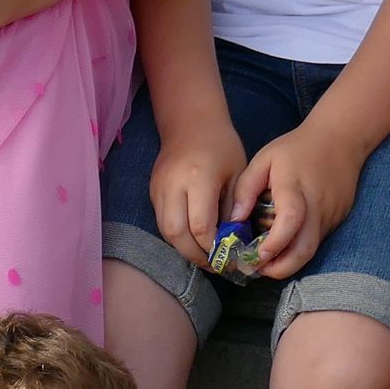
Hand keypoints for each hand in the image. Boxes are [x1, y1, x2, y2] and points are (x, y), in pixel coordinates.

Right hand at [150, 111, 248, 269]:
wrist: (190, 123)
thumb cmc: (221, 146)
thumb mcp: (237, 175)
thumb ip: (234, 209)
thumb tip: (233, 242)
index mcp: (198, 178)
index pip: (201, 226)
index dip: (214, 247)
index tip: (229, 257)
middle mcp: (173, 186)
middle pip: (177, 234)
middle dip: (196, 255)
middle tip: (214, 265)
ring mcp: (159, 189)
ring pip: (165, 231)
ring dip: (184, 249)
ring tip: (204, 257)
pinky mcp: (152, 191)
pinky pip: (162, 222)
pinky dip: (176, 236)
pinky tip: (192, 240)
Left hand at [232, 116, 368, 279]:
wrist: (342, 138)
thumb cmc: (297, 148)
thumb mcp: (265, 159)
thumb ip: (246, 188)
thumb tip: (234, 221)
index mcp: (296, 187)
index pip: (290, 221)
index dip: (273, 245)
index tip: (256, 257)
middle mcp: (318, 206)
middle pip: (305, 249)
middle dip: (281, 268)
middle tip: (258, 270)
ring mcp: (331, 215)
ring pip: (312, 250)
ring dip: (289, 261)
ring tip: (267, 261)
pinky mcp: (338, 219)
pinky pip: (318, 240)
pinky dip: (299, 248)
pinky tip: (285, 243)